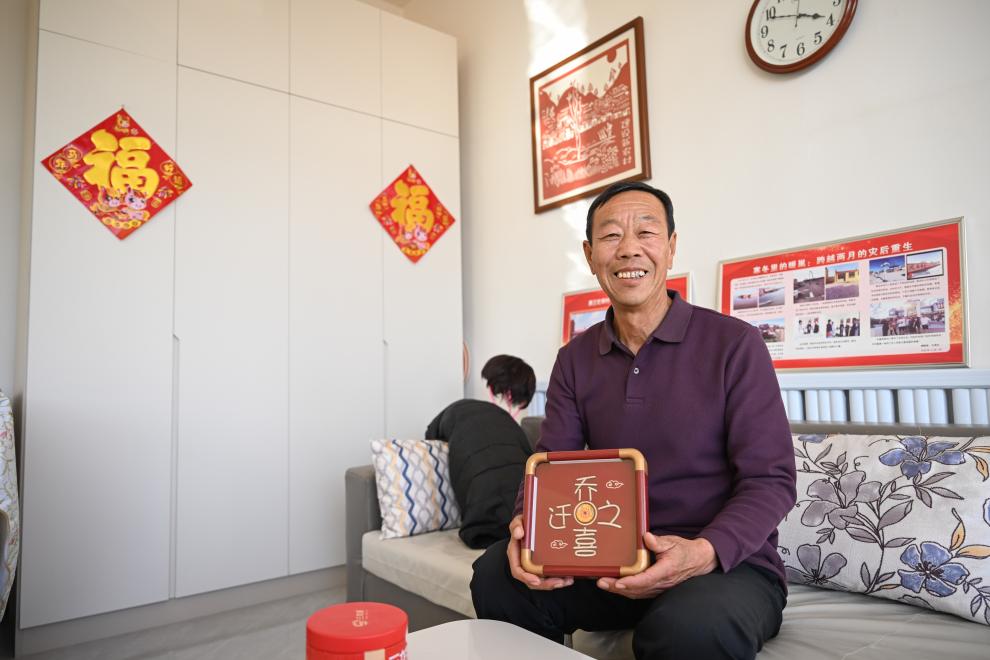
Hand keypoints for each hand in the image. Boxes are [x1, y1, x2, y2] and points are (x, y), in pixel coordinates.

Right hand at [506, 515, 573, 589]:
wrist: (532, 522)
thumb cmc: (523, 524)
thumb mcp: (518, 521)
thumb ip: (516, 525)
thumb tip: (519, 533)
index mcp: (515, 555)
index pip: (517, 571)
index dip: (526, 577)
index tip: (536, 580)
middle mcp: (524, 563)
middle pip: (532, 580)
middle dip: (545, 584)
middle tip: (558, 582)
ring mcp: (534, 566)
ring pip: (543, 581)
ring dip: (555, 583)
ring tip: (567, 580)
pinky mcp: (543, 566)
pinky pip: (549, 576)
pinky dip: (559, 578)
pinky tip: (569, 577)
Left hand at [596, 533, 717, 598]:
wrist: (699, 561)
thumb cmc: (684, 551)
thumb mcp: (673, 542)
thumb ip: (659, 542)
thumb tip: (646, 537)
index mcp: (666, 570)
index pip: (646, 579)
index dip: (631, 582)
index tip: (618, 583)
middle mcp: (662, 583)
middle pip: (637, 589)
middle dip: (617, 588)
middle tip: (601, 582)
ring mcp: (660, 588)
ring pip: (637, 593)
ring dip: (620, 591)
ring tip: (604, 584)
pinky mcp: (657, 589)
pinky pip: (641, 593)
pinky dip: (627, 592)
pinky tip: (615, 587)